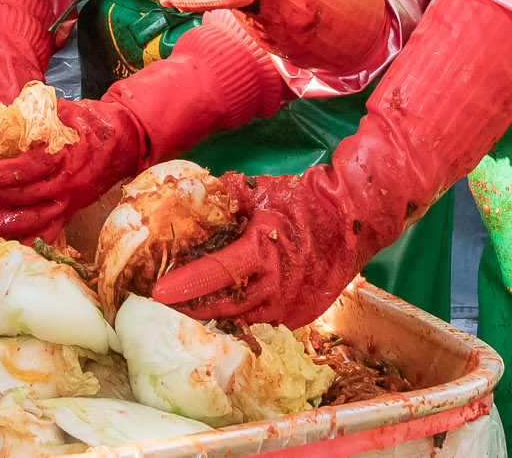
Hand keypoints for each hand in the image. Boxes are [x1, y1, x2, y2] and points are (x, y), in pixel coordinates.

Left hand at [0, 97, 150, 239]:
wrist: (126, 139)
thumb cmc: (90, 121)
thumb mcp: (62, 110)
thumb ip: (33, 116)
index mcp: (63, 156)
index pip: (26, 169)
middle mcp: (65, 184)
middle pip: (23, 198)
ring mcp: (69, 201)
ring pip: (32, 220)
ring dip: (1, 224)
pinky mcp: (70, 212)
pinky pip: (48, 233)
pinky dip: (29, 243)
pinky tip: (7, 248)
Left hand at [150, 172, 355, 325]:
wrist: (354, 221)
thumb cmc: (306, 202)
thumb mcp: (264, 191)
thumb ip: (230, 195)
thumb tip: (199, 191)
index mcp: (262, 254)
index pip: (214, 274)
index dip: (184, 284)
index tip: (157, 291)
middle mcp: (275, 287)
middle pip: (221, 306)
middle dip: (190, 307)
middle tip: (163, 303)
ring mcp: (289, 306)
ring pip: (241, 318)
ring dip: (214, 313)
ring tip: (186, 307)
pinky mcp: (300, 314)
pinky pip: (261, 320)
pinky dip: (241, 313)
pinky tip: (223, 307)